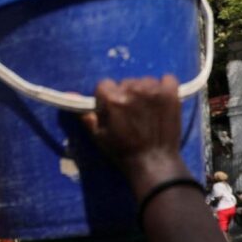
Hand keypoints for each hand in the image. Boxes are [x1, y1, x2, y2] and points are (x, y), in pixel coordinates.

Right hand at [81, 76, 189, 197]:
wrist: (154, 162)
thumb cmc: (123, 151)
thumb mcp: (99, 136)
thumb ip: (86, 113)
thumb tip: (70, 94)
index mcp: (114, 100)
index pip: (104, 85)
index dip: (105, 98)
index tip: (111, 110)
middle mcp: (133, 90)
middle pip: (124, 82)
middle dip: (125, 94)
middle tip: (129, 113)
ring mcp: (155, 90)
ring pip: (144, 81)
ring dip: (143, 92)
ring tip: (146, 109)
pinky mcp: (172, 93)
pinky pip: (166, 79)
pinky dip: (163, 88)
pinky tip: (160, 102)